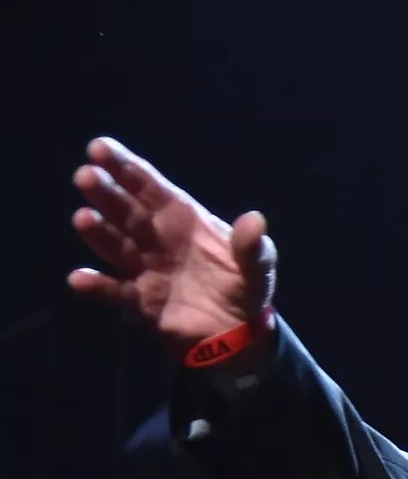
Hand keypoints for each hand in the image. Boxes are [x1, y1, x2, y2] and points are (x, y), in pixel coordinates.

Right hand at [68, 137, 276, 349]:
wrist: (240, 330)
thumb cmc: (244, 284)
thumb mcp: (258, 266)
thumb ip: (253, 247)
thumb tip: (255, 221)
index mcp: (181, 218)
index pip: (149, 187)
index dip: (125, 167)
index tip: (100, 147)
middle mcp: (155, 238)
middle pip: (125, 211)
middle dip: (106, 193)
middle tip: (86, 176)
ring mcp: (144, 268)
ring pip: (114, 245)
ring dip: (97, 232)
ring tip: (84, 218)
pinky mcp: (140, 301)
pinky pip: (115, 291)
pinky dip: (97, 286)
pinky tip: (79, 279)